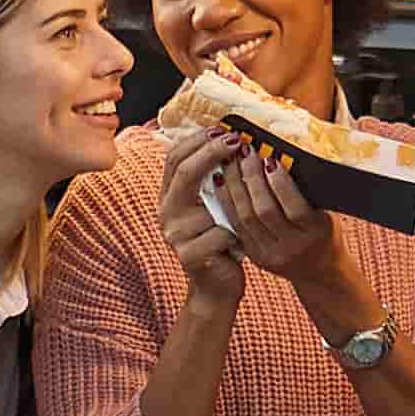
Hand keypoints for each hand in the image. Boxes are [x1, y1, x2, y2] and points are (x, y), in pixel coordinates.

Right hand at [157, 133, 280, 297]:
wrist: (216, 285)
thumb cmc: (220, 239)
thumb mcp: (213, 205)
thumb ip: (213, 178)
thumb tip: (231, 137)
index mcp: (168, 197)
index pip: (174, 158)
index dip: (198, 141)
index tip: (223, 130)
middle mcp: (165, 213)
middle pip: (185, 173)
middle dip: (212, 152)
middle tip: (237, 141)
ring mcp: (175, 235)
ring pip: (211, 204)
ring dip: (235, 203)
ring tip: (249, 207)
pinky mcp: (190, 255)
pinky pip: (223, 232)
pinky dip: (238, 234)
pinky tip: (241, 243)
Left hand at [232, 166, 348, 298]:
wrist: (318, 269)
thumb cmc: (323, 231)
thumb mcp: (325, 212)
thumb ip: (306, 190)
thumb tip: (281, 154)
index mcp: (315, 232)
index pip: (295, 207)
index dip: (280, 182)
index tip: (270, 158)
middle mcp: (292, 246)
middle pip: (264, 210)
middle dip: (252, 177)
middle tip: (245, 152)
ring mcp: (269, 254)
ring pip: (245, 217)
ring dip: (234, 186)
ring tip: (230, 161)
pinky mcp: (254, 256)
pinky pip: (234, 225)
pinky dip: (226, 201)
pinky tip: (221, 181)